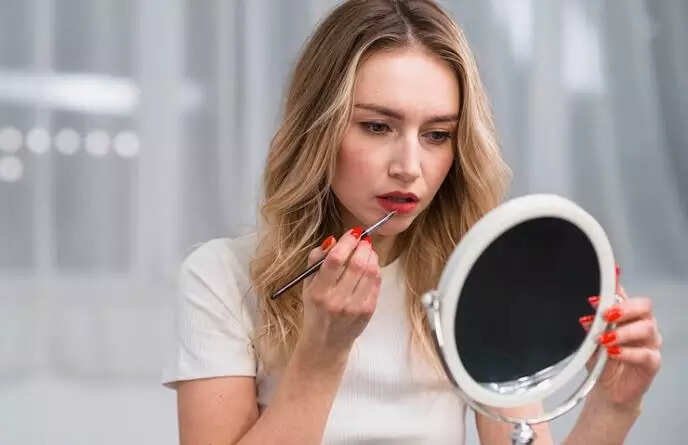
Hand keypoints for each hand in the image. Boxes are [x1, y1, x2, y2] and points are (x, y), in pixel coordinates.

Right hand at [297, 227, 380, 363]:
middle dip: (363, 246)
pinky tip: (370, 267)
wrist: (326, 342)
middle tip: (363, 239)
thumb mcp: (307, 285)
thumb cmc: (316, 310)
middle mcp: (337, 300)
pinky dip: (375, 270)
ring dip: (371, 256)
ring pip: (370, 272)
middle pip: (357, 264)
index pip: (335, 260)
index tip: (352, 233)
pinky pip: (376, 283)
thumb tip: (332, 241)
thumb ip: (316, 260)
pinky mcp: (368, 311)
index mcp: (319, 292)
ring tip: (366, 251)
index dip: (347, 242)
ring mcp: (355, 307)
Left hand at [580, 267, 662, 409]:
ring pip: (646, 328)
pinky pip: (646, 353)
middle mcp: (642, 325)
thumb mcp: (591, 340)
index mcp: (627, 316)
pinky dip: (627, 352)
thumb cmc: (602, 360)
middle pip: (644, 306)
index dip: (614, 290)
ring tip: (605, 339)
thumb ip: (592, 326)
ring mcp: (650, 343)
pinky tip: (614, 353)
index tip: (598, 294)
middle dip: (623, 308)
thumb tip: (587, 315)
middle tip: (605, 316)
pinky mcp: (653, 362)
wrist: (609, 388)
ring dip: (622, 332)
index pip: (625, 295)